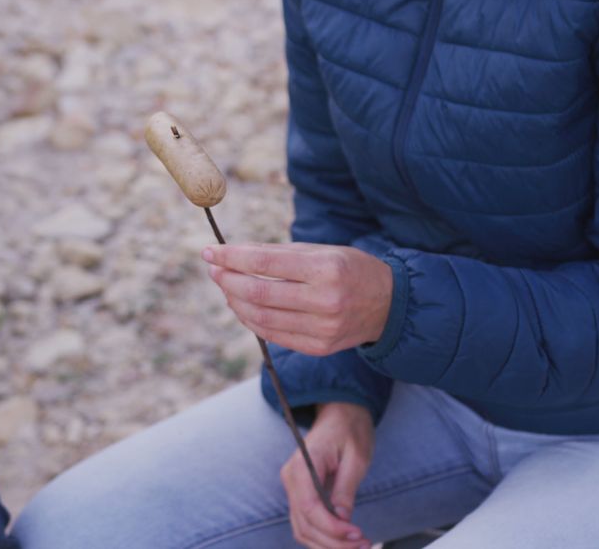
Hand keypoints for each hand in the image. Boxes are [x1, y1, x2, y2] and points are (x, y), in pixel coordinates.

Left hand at [203, 243, 392, 356]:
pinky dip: (251, 320)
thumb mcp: (322, 251)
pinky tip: (243, 306)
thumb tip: (233, 254)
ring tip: (226, 287)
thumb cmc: (350, 269)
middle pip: (258, 293)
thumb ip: (278, 253)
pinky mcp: (319, 347)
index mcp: (326, 269)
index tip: (210, 252)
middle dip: (228, 280)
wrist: (389, 305)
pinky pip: (273, 335)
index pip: (265, 262)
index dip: (231, 257)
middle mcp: (325, 301)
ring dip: (235, 301)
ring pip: (261, 317)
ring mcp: (322, 328)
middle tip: (214, 270)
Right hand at [282, 402, 374, 548]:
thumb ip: (346, 488)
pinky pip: (307, 522)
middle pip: (305, 524)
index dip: (332, 528)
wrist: (340, 412)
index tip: (356, 535)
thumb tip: (342, 519)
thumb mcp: (356, 457)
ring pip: (303, 529)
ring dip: (328, 544)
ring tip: (356, 546)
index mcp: (303, 465)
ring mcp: (294, 487)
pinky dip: (324, 536)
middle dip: (333, 541)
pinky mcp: (301, 494)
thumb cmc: (350, 429)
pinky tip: (344, 540)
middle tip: (362, 545)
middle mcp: (292, 478)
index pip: (310, 508)